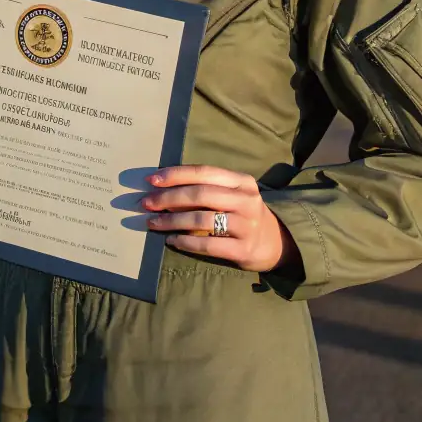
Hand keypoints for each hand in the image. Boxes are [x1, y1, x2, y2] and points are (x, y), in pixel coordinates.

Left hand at [140, 165, 299, 273]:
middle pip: (200, 195)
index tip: (152, 180)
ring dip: (172, 221)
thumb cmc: (243, 214)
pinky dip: (185, 242)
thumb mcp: (232, 195)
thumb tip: (163, 189)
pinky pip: (207, 245)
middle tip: (147, 203)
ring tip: (153, 223)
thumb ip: (206, 189)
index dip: (176, 175)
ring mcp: (246, 225)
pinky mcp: (243, 249)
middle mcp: (246, 200)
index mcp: (242, 181)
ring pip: (201, 220)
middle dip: (168, 198)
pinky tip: (171, 240)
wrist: (274, 242)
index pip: (204, 172)